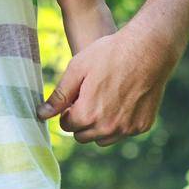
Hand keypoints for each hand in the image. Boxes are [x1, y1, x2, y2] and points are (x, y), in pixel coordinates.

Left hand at [36, 21, 175, 145]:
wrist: (148, 50)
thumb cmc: (109, 55)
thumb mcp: (77, 69)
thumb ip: (59, 96)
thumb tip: (41, 114)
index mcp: (86, 115)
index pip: (67, 125)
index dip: (68, 110)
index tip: (75, 96)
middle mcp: (107, 128)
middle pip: (83, 136)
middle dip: (82, 120)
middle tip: (89, 98)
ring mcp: (127, 129)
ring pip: (103, 138)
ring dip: (99, 126)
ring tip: (104, 100)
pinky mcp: (142, 126)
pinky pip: (124, 132)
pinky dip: (120, 122)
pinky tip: (122, 100)